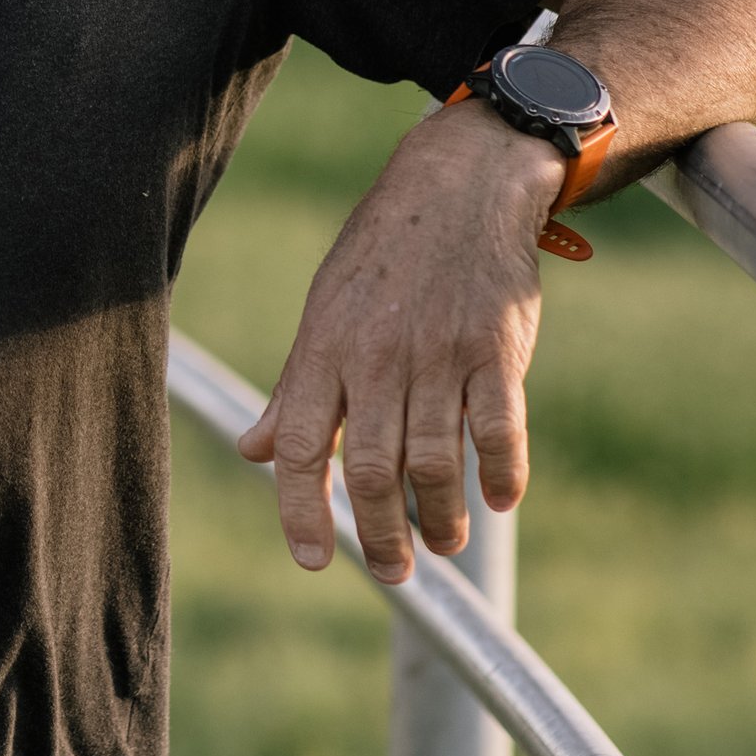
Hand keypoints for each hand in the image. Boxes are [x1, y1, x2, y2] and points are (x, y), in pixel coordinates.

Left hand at [236, 97, 561, 583]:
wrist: (460, 183)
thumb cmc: (385, 254)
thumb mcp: (326, 310)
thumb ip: (296, 388)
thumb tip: (253, 450)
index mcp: (325, 349)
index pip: (297, 446)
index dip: (300, 510)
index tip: (313, 561)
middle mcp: (377, 356)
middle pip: (369, 468)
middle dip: (380, 535)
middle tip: (396, 572)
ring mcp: (440, 352)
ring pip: (433, 460)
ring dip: (440, 517)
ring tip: (446, 542)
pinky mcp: (496, 347)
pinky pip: (499, 427)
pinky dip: (501, 472)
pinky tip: (499, 498)